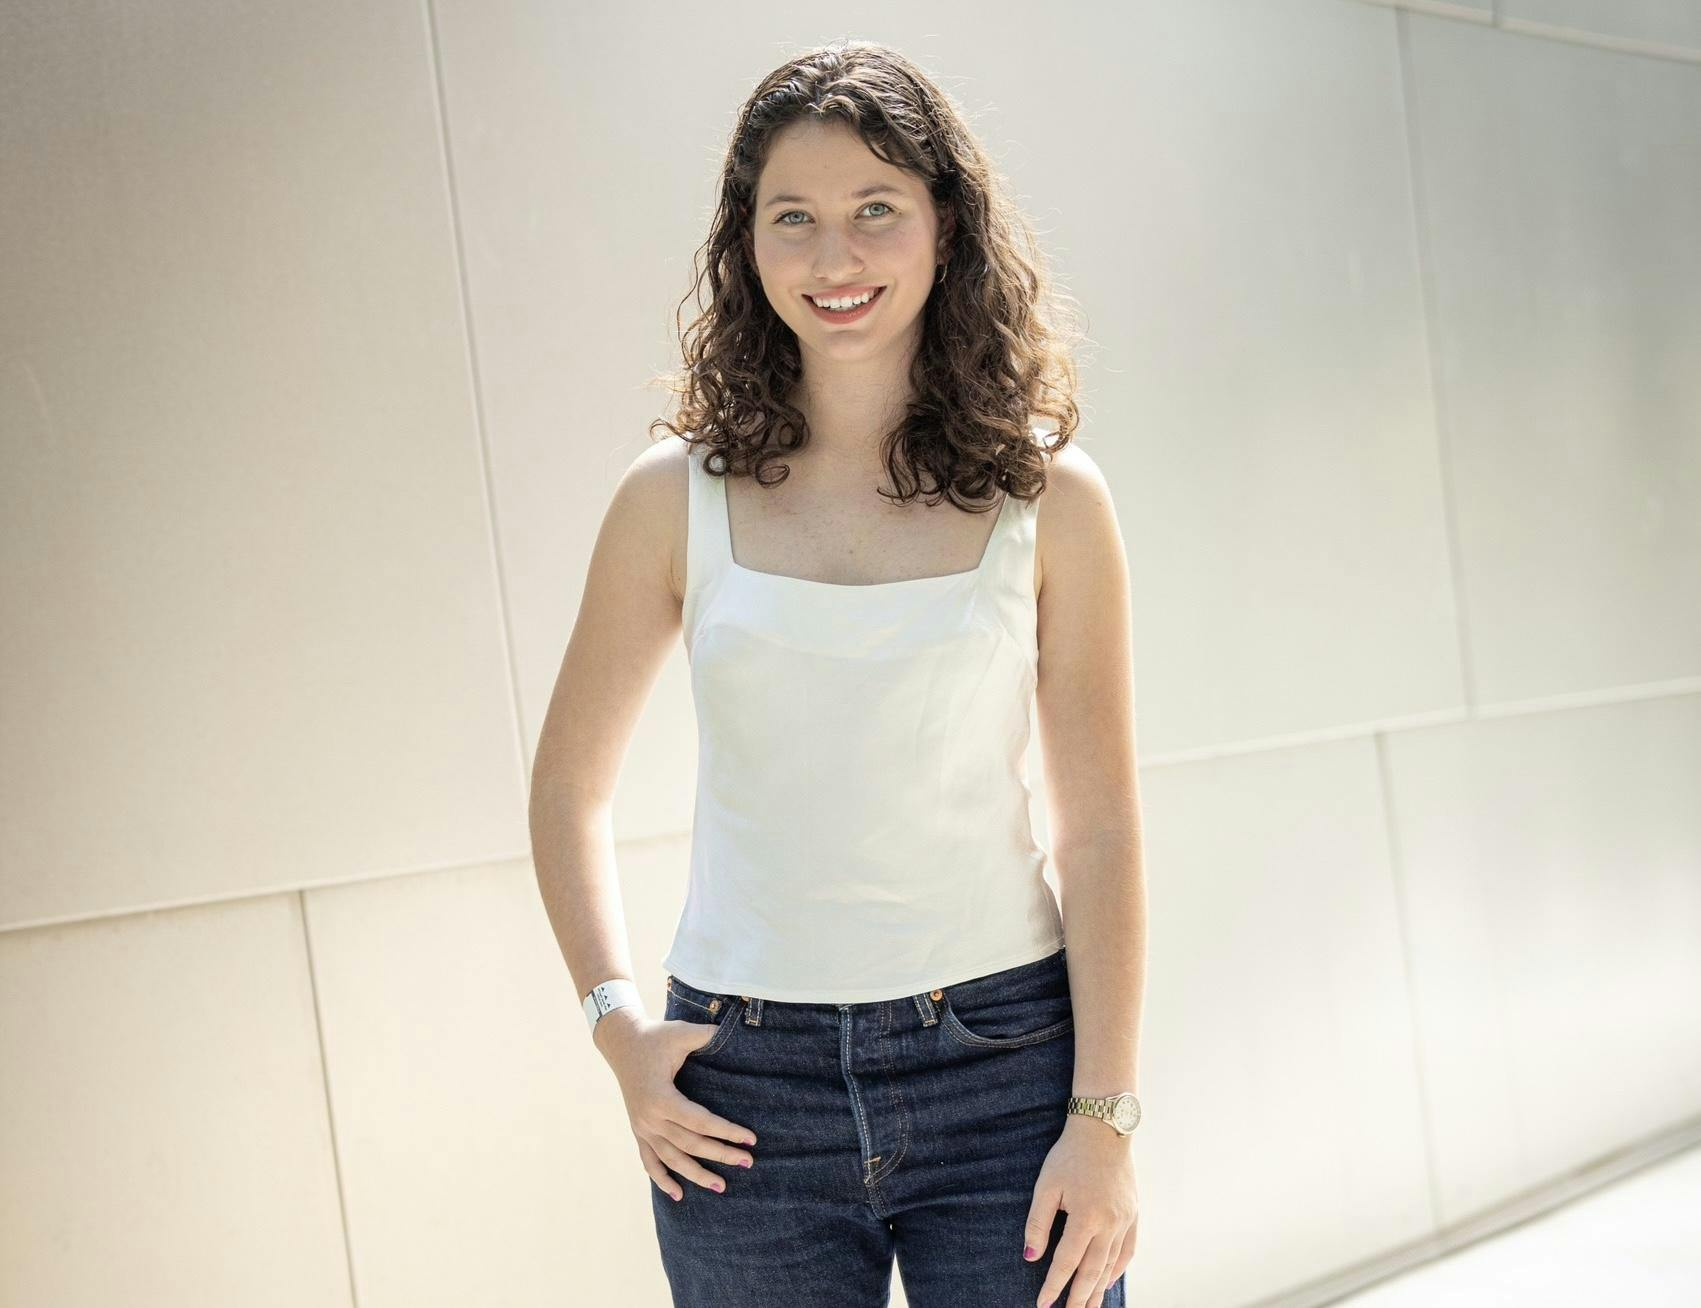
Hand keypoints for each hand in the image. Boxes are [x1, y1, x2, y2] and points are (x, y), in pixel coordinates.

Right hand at [593, 1007, 758, 1201]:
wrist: (622, 1043)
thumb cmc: (655, 1037)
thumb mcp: (679, 1033)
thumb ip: (705, 1035)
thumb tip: (730, 1032)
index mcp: (661, 1098)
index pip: (700, 1122)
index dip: (727, 1131)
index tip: (750, 1139)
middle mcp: (649, 1119)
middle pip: (690, 1144)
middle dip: (720, 1154)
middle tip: (748, 1162)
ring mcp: (642, 1128)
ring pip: (672, 1159)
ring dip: (696, 1175)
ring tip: (721, 1186)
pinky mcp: (638, 1131)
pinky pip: (649, 1162)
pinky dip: (662, 1180)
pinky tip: (678, 1196)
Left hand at [1022, 1117, 1138, 1307]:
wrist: (1104, 1129)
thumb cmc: (1070, 1155)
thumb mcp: (1046, 1185)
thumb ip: (1038, 1222)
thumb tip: (1030, 1256)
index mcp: (1087, 1216)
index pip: (1067, 1262)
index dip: (1054, 1285)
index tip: (1043, 1304)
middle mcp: (1110, 1223)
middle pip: (1093, 1272)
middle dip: (1079, 1298)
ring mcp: (1126, 1220)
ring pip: (1111, 1265)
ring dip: (1098, 1290)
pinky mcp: (1134, 1214)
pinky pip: (1128, 1250)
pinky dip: (1118, 1269)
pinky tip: (1107, 1281)